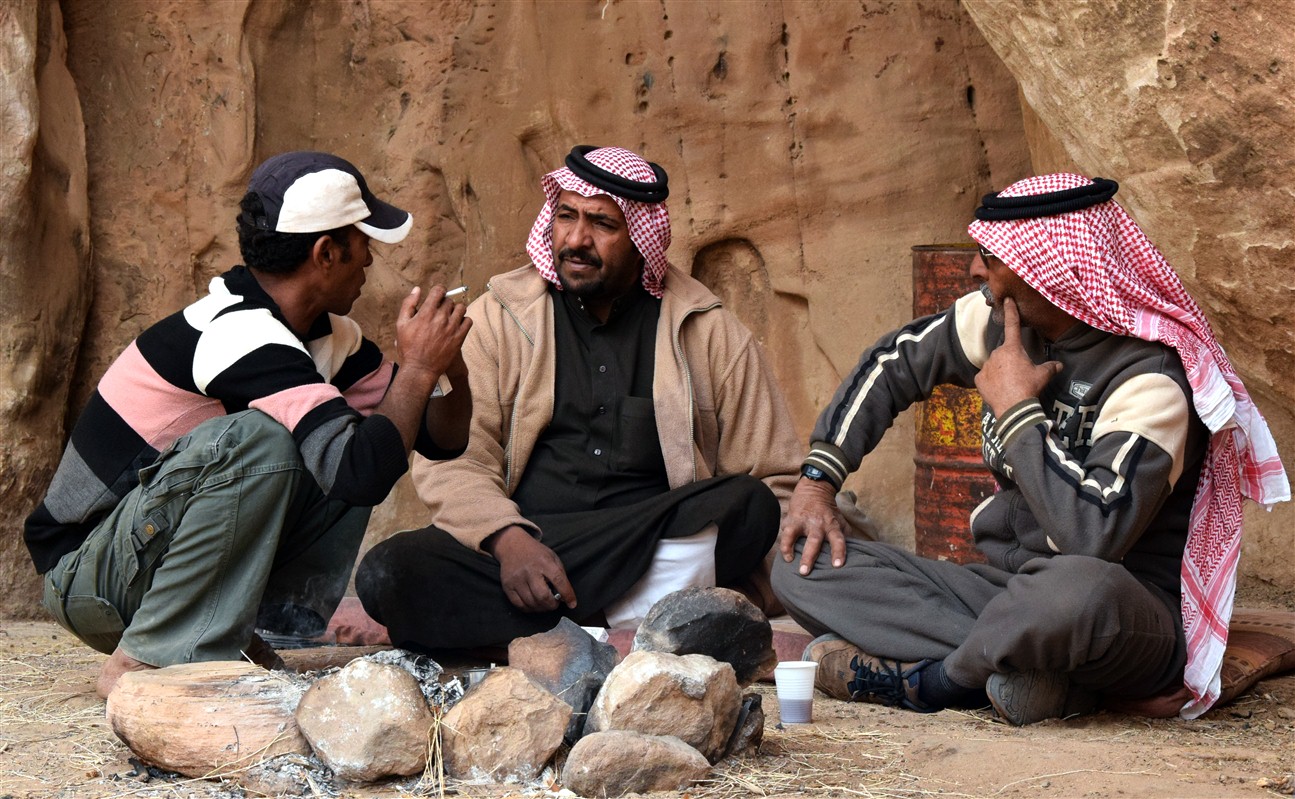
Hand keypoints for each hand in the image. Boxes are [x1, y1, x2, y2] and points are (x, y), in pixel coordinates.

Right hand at [395, 285, 471, 377]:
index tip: (438, 295)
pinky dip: (464, 321)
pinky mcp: (460, 337)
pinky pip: (468, 321)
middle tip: (439, 312)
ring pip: (461, 308)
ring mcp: (452, 327)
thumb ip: (408, 304)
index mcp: (427, 312)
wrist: (420, 368)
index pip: (439, 290)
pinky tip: (456, 326)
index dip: (439, 291)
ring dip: (456, 310)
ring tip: (449, 317)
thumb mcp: (401, 324)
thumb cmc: (408, 347)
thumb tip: (417, 289)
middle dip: (444, 303)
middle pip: (449, 300)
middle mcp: (441, 317)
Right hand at [484, 525, 576, 612]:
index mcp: (544, 562)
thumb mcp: (552, 557)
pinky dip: (529, 609)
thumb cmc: (536, 553)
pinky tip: (534, 605)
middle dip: (552, 605)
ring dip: (541, 608)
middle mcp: (530, 571)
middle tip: (555, 604)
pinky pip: (519, 605)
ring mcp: (517, 579)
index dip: (567, 594)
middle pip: (542, 596)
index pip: (558, 580)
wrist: (512, 546)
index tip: (572, 604)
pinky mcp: (507, 586)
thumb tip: (564, 596)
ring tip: (545, 604)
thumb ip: (559, 575)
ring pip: (531, 603)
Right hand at [779, 478, 847, 574]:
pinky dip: (785, 545)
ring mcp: (803, 522)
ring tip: (790, 563)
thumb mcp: (840, 519)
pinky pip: (786, 534)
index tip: (838, 566)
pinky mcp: (791, 520)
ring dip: (791, 550)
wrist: (814, 489)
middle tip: (805, 572)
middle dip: (809, 557)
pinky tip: (786, 556)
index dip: (838, 552)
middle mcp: (818, 524)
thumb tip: (854, 551)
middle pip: (814, 541)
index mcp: (832, 525)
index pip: (838, 539)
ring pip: (795, 536)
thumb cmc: (828, 510)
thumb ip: (845, 534)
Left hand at [974, 297, 1061, 416]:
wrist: (1013, 407)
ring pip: (994, 365)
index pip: (1012, 325)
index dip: (1010, 311)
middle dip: (1011, 360)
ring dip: (1001, 371)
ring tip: (1010, 384)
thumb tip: (1059, 365)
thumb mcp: (1043, 375)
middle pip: (1004, 352)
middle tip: (1019, 375)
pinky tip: (999, 390)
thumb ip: (1051, 367)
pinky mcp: (979, 379)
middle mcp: (997, 353)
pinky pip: (986, 377)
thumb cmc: (1029, 387)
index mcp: (1013, 349)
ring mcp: (986, 366)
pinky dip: (992, 382)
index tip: (1006, 299)